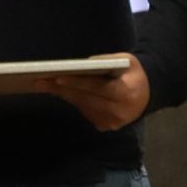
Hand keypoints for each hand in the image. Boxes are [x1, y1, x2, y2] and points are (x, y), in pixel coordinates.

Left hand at [35, 52, 149, 131]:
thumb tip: (82, 65)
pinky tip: (58, 91)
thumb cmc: (133, 73)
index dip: (77, 83)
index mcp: (126, 93)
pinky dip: (72, 100)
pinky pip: (84, 111)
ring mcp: (112, 122)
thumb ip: (106, 61)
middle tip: (39, 81)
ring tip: (42, 84)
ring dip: (62, 95)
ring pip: (81, 106)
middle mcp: (119, 111)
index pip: (97, 88)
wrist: (147, 94)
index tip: (57, 78)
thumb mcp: (126, 60)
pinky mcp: (105, 126)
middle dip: (61, 89)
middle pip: (85, 99)